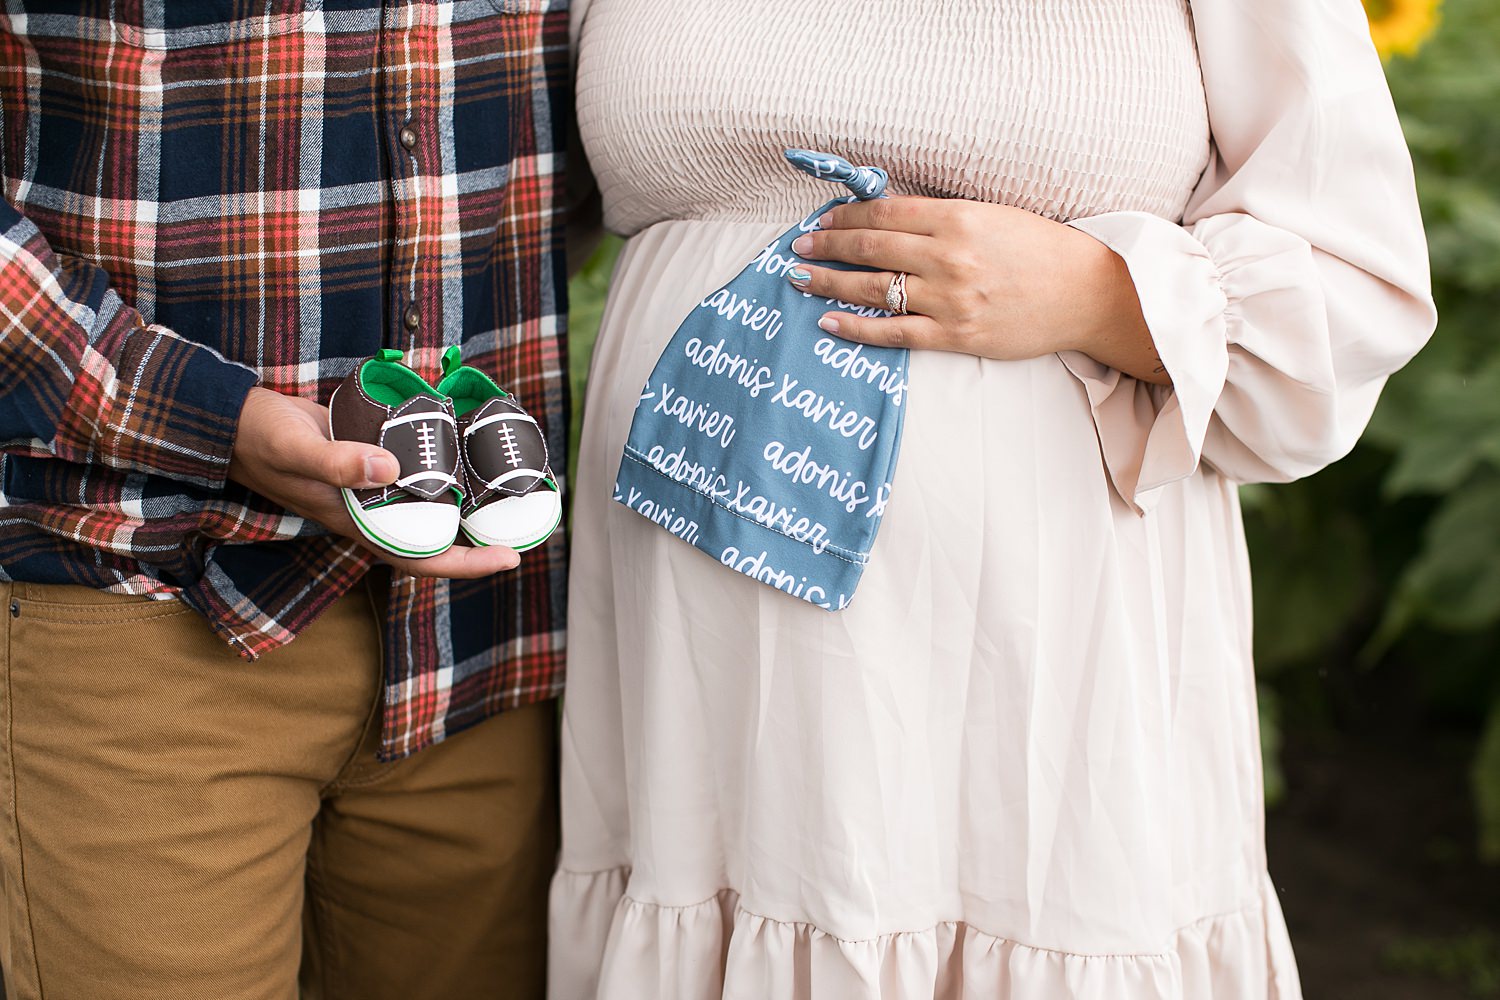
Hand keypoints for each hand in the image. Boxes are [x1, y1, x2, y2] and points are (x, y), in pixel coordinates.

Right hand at [228, 387, 520, 577]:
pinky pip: (412, 476)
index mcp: (356, 521)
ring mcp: (369, 489)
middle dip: (478, 538)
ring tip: (508, 493)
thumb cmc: (259, 438)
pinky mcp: (367, 462)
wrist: (232, 419)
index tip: (511, 558)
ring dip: (463, 505)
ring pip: (426, 508)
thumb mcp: (296, 448)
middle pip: (432, 538)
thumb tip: (391, 469)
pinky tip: (465, 454)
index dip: (466, 563)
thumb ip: (337, 460)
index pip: (419, 556)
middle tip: (525, 524)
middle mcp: (369, 511)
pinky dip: (439, 470)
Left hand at [786, 197, 1167, 384]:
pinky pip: (894, 332)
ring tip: (801, 280)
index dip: (846, 217)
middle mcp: (948, 256)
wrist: (1088, 294)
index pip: (884, 213)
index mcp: (957, 218)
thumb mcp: (993, 216)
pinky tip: (829, 322)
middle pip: (870, 248)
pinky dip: (856, 328)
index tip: (823, 221)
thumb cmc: (1042, 251)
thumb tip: (890, 218)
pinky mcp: (956, 335)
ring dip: (830, 283)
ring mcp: (950, 299)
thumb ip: (943, 218)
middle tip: (798, 248)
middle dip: (827, 247)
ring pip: (874, 289)